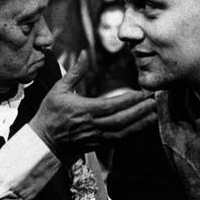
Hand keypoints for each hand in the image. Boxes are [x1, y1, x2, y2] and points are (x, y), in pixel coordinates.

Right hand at [29, 52, 156, 160]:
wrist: (43, 141)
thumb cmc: (50, 113)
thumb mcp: (58, 89)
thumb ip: (75, 72)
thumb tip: (84, 53)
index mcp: (85, 110)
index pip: (112, 105)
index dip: (129, 100)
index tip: (143, 93)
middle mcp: (93, 126)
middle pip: (122, 119)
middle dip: (141, 111)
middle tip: (155, 102)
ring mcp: (97, 138)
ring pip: (124, 132)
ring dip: (141, 124)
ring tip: (155, 114)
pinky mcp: (99, 146)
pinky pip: (120, 141)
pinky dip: (133, 134)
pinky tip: (143, 127)